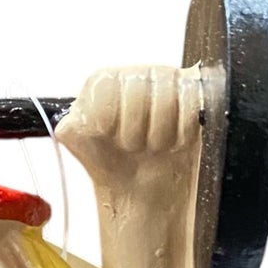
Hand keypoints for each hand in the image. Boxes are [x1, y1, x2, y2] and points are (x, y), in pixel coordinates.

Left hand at [56, 65, 200, 192]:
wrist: (143, 193)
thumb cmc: (115, 168)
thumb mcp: (83, 151)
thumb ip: (73, 130)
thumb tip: (71, 124)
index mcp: (103, 82)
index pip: (105, 85)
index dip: (108, 119)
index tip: (108, 137)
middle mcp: (135, 74)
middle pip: (137, 89)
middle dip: (134, 131)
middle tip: (134, 146)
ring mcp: (167, 80)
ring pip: (167, 96)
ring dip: (159, 135)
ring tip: (154, 145)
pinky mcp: (196, 93)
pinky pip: (193, 104)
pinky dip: (183, 133)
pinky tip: (174, 142)